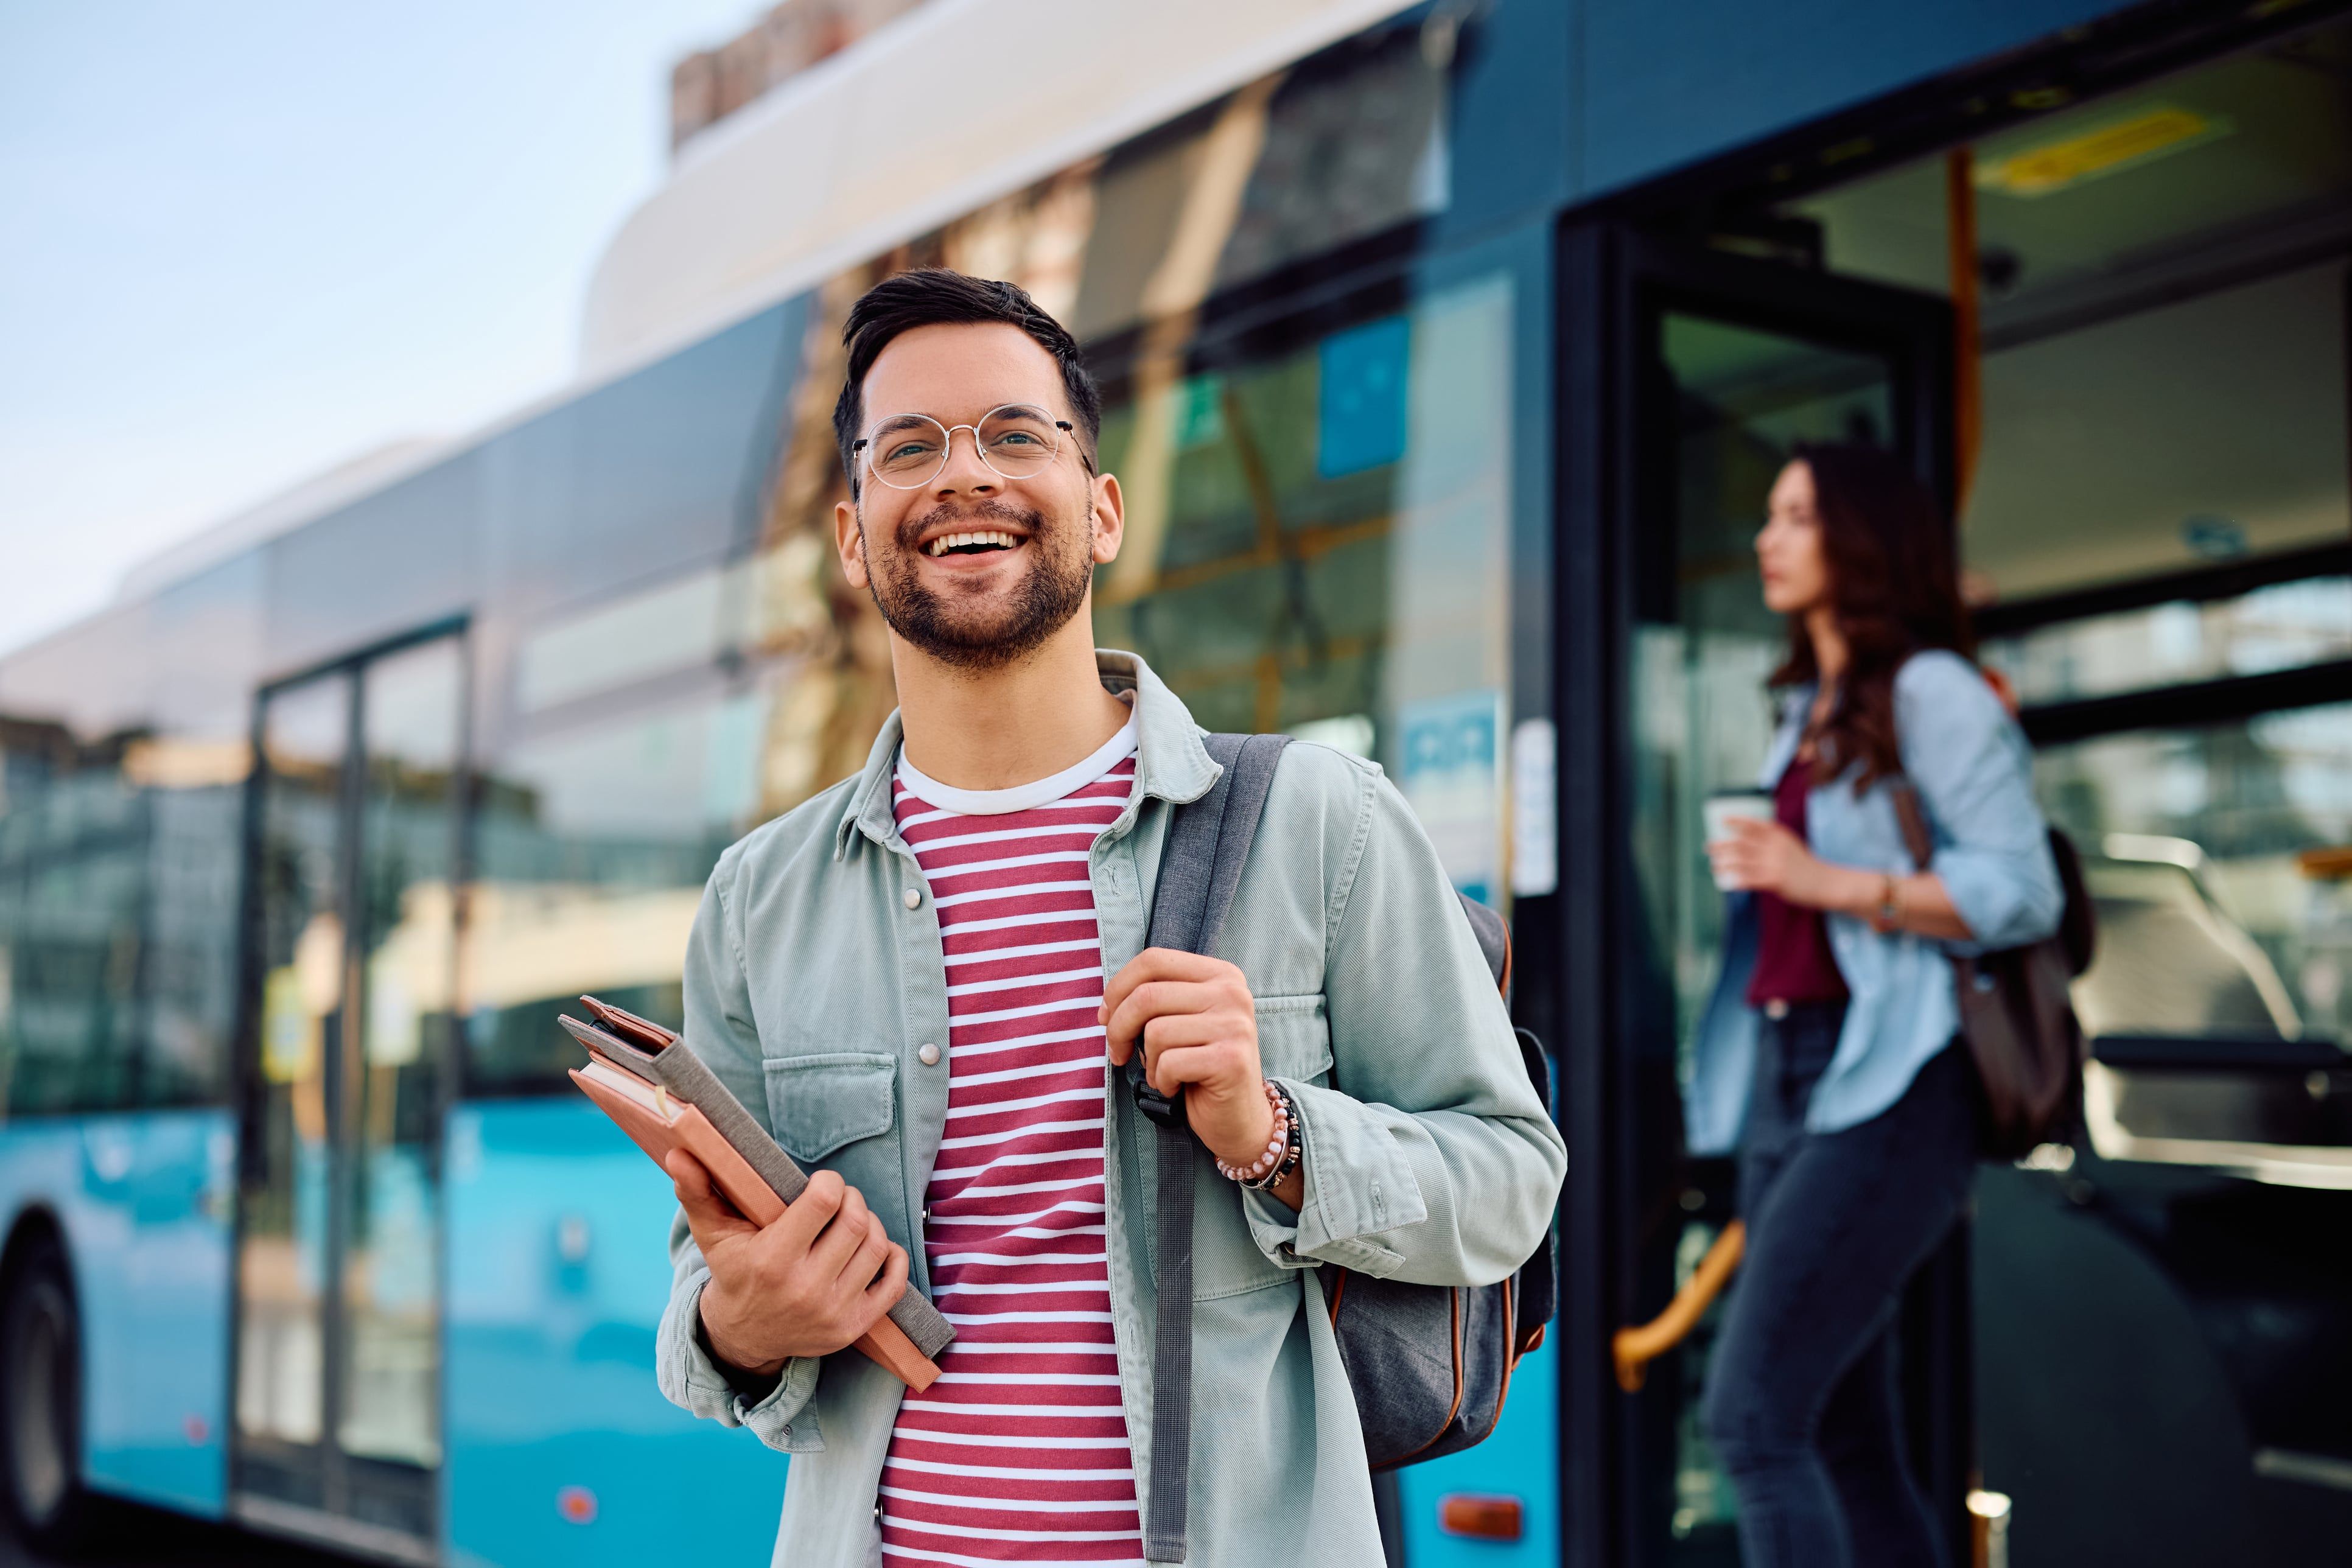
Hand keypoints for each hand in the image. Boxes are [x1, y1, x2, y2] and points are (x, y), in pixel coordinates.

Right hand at [667, 1153, 907, 1376]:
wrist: (743, 1336)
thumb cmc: (733, 1272)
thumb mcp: (712, 1233)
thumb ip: (697, 1191)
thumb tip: (679, 1153)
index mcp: (772, 1260)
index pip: (824, 1202)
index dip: (830, 1183)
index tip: (821, 1184)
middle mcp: (805, 1289)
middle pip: (856, 1222)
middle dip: (852, 1200)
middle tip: (838, 1200)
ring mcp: (832, 1312)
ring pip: (877, 1247)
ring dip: (871, 1224)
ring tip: (850, 1222)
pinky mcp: (852, 1328)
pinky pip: (894, 1285)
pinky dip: (894, 1259)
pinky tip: (878, 1248)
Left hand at [1100, 949, 1277, 1174]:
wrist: (1239, 1117)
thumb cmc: (1199, 1067)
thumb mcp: (1180, 1021)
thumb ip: (1155, 1000)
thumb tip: (1107, 1006)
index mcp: (1220, 974)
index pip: (1153, 960)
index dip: (1117, 988)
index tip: (1105, 1017)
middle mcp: (1232, 993)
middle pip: (1147, 995)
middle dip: (1119, 1029)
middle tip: (1119, 1053)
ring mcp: (1235, 1025)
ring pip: (1155, 1032)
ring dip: (1147, 1061)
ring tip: (1163, 1073)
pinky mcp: (1231, 1060)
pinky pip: (1169, 1063)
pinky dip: (1161, 1081)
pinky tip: (1176, 1087)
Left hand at [1708, 816, 1834, 906]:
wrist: (1825, 882)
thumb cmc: (1805, 864)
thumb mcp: (1791, 844)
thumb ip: (1773, 840)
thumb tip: (1749, 838)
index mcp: (1780, 835)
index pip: (1754, 824)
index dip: (1737, 821)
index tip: (1722, 821)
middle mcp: (1775, 847)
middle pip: (1742, 843)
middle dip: (1722, 844)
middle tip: (1708, 846)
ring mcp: (1774, 863)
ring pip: (1742, 861)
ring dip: (1725, 863)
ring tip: (1714, 865)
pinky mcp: (1775, 881)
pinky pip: (1750, 880)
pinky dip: (1737, 880)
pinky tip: (1728, 882)